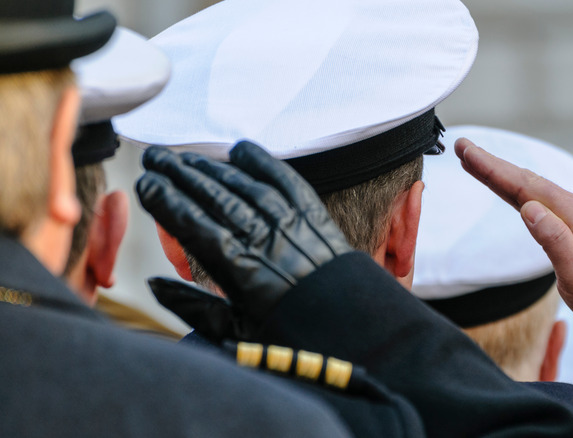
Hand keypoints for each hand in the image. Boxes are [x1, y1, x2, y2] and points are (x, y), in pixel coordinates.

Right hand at [136, 142, 351, 339]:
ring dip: (214, 168)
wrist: (350, 326)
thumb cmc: (292, 334)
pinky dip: (263, 163)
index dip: (170, 204)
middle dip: (182, 175)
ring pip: (246, 186)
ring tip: (186, 157)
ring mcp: (292, 225)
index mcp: (244, 273)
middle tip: (155, 156)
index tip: (146, 184)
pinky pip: (287, 182)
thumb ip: (194, 308)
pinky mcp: (314, 216)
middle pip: (218, 198)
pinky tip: (240, 150)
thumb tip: (153, 285)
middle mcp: (267, 241)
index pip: (198, 227)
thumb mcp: (238, 334)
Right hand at [455, 138, 572, 328]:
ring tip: (478, 163)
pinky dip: (522, 190)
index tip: (468, 152)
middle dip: (493, 165)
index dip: (494, 169)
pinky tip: (512, 189)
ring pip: (535, 189)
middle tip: (463, 148)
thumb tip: (528, 208)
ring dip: (505, 175)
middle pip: (528, 181)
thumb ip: (554, 240)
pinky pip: (546, 199)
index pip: (526, 187)